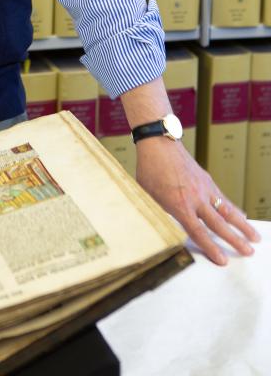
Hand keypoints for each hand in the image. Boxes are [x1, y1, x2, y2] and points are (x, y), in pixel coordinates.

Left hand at [135, 137, 260, 265]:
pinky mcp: (207, 179)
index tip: (223, 260)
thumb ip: (160, 213)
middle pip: (218, 224)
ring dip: (242, 225)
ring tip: (255, 238)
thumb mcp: (148, 196)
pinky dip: (233, 208)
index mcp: (179, 204)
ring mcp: (204, 188)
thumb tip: (163, 228)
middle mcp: (195, 198)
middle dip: (235, 240)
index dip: (211, 248)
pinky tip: (241, 215)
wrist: (158, 142)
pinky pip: (223, 197)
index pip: (198, 232)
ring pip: (227, 210)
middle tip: (249, 252)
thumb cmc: (150, 168)